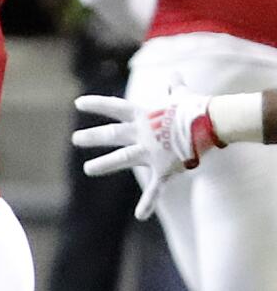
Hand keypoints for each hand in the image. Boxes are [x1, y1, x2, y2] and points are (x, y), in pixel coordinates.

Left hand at [73, 91, 216, 218]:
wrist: (215, 123)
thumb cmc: (198, 108)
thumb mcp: (182, 95)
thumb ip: (174, 88)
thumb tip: (175, 75)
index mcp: (144, 116)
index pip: (115, 107)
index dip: (97, 105)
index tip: (78, 103)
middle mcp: (143, 133)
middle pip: (112, 134)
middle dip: (92, 137)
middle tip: (75, 139)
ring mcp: (151, 151)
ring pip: (122, 158)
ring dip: (104, 165)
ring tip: (88, 170)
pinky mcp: (165, 168)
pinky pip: (156, 189)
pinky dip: (149, 202)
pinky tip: (140, 216)